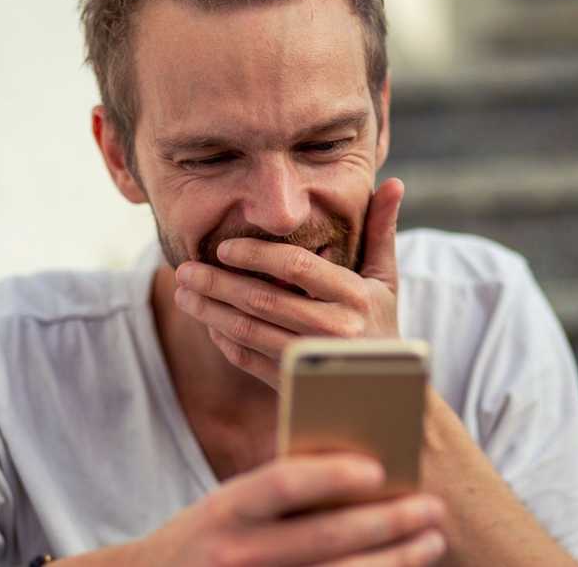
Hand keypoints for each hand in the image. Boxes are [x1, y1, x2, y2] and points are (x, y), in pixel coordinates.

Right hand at [133, 453, 446, 566]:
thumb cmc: (213, 537)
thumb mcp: (231, 506)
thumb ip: (280, 491)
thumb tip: (364, 470)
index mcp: (226, 509)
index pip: (282, 483)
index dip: (332, 474)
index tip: (381, 466)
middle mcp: (236, 554)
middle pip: (324, 538)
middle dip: (387, 522)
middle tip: (433, 508)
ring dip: (394, 562)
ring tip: (432, 543)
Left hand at [174, 178, 404, 386]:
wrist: (386, 393)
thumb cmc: (381, 325)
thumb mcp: (387, 280)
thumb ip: (381, 231)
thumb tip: (394, 183)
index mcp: (355, 297)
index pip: (296, 267)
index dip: (256, 255)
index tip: (224, 248)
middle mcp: (334, 330)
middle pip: (263, 300)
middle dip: (217, 283)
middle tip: (185, 269)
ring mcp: (311, 362)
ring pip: (248, 332)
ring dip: (209, 311)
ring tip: (183, 292)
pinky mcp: (294, 386)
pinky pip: (248, 360)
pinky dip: (223, 340)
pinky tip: (207, 322)